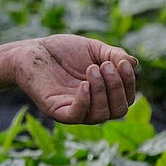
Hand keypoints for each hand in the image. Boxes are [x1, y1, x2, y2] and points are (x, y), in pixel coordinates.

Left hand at [13, 35, 139, 124]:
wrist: (31, 51)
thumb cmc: (63, 51)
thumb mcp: (94, 49)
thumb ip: (114, 55)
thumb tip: (134, 63)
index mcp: (103, 94)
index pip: (126, 99)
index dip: (129, 83)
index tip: (122, 63)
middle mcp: (92, 106)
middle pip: (118, 110)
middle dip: (116, 87)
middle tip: (104, 65)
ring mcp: (75, 110)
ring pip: (100, 114)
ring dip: (101, 91)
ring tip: (91, 69)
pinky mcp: (57, 111)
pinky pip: (77, 116)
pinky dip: (84, 101)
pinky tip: (83, 84)